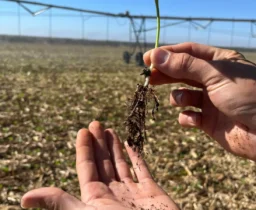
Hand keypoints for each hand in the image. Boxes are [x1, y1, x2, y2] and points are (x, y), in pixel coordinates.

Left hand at [21, 121, 178, 209]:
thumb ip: (60, 202)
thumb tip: (24, 199)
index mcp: (96, 198)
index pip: (86, 168)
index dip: (84, 149)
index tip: (83, 130)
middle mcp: (113, 194)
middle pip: (102, 162)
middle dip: (98, 142)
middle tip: (95, 123)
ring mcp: (133, 192)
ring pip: (120, 164)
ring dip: (114, 147)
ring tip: (109, 129)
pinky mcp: (152, 191)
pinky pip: (142, 169)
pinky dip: (137, 156)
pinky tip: (130, 144)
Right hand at [144, 42, 255, 168]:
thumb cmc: (249, 96)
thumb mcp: (215, 75)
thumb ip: (185, 66)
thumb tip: (156, 56)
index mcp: (219, 62)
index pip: (188, 52)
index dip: (167, 54)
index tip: (148, 59)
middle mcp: (213, 80)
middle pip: (182, 73)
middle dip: (166, 75)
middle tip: (148, 78)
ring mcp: (211, 101)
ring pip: (183, 95)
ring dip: (178, 97)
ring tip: (181, 100)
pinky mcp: (208, 121)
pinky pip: (189, 116)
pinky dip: (187, 118)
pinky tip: (193, 119)